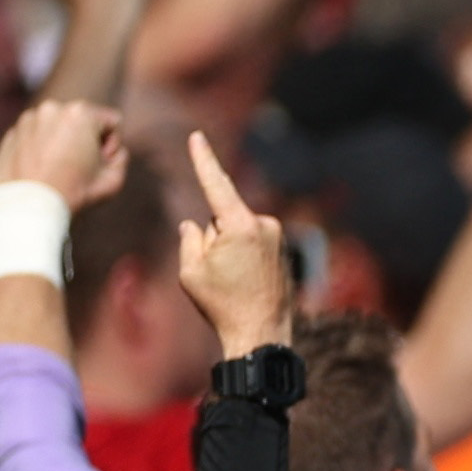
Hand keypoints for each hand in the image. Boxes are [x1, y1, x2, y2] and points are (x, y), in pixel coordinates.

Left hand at [0, 98, 125, 209]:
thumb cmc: (76, 193)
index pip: (112, 122)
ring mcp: (29, 119)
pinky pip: (36, 136)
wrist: (30, 206)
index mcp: (81, 113)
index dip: (112, 146)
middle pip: (83, 121)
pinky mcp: (12, 132)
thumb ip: (119, 156)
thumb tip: (109, 150)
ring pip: (58, 127)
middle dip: (86, 140)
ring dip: (62, 143)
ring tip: (58, 171)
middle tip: (80, 167)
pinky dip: (42, 149)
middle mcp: (52, 109)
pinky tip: (42, 171)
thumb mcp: (115, 178)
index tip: (101, 164)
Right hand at [175, 132, 290, 353]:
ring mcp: (277, 237)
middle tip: (221, 275)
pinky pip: (248, 242)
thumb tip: (195, 224)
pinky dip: (240, 256)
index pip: (215, 184)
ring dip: (226, 248)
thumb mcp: (191, 270)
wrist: (262, 334)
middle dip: (211, 237)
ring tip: (234, 281)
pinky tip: (245, 283)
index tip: (196, 136)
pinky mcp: (282, 249)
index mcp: (242, 226)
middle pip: (220, 216)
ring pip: (233, 231)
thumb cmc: (223, 305)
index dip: (203, 159)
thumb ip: (190, 238)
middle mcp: (264, 225)